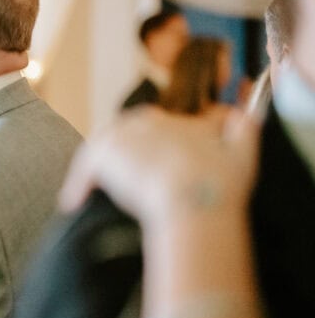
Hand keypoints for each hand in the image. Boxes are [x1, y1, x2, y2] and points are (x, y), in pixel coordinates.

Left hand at [59, 107, 259, 232]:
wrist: (194, 197)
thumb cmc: (220, 183)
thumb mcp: (243, 151)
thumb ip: (243, 130)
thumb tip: (243, 116)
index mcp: (176, 121)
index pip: (152, 126)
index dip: (145, 147)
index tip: (142, 166)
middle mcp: (146, 121)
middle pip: (122, 134)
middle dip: (116, 155)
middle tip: (111, 179)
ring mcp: (123, 135)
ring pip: (100, 149)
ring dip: (94, 169)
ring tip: (85, 191)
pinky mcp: (103, 154)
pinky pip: (84, 168)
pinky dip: (78, 184)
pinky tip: (74, 202)